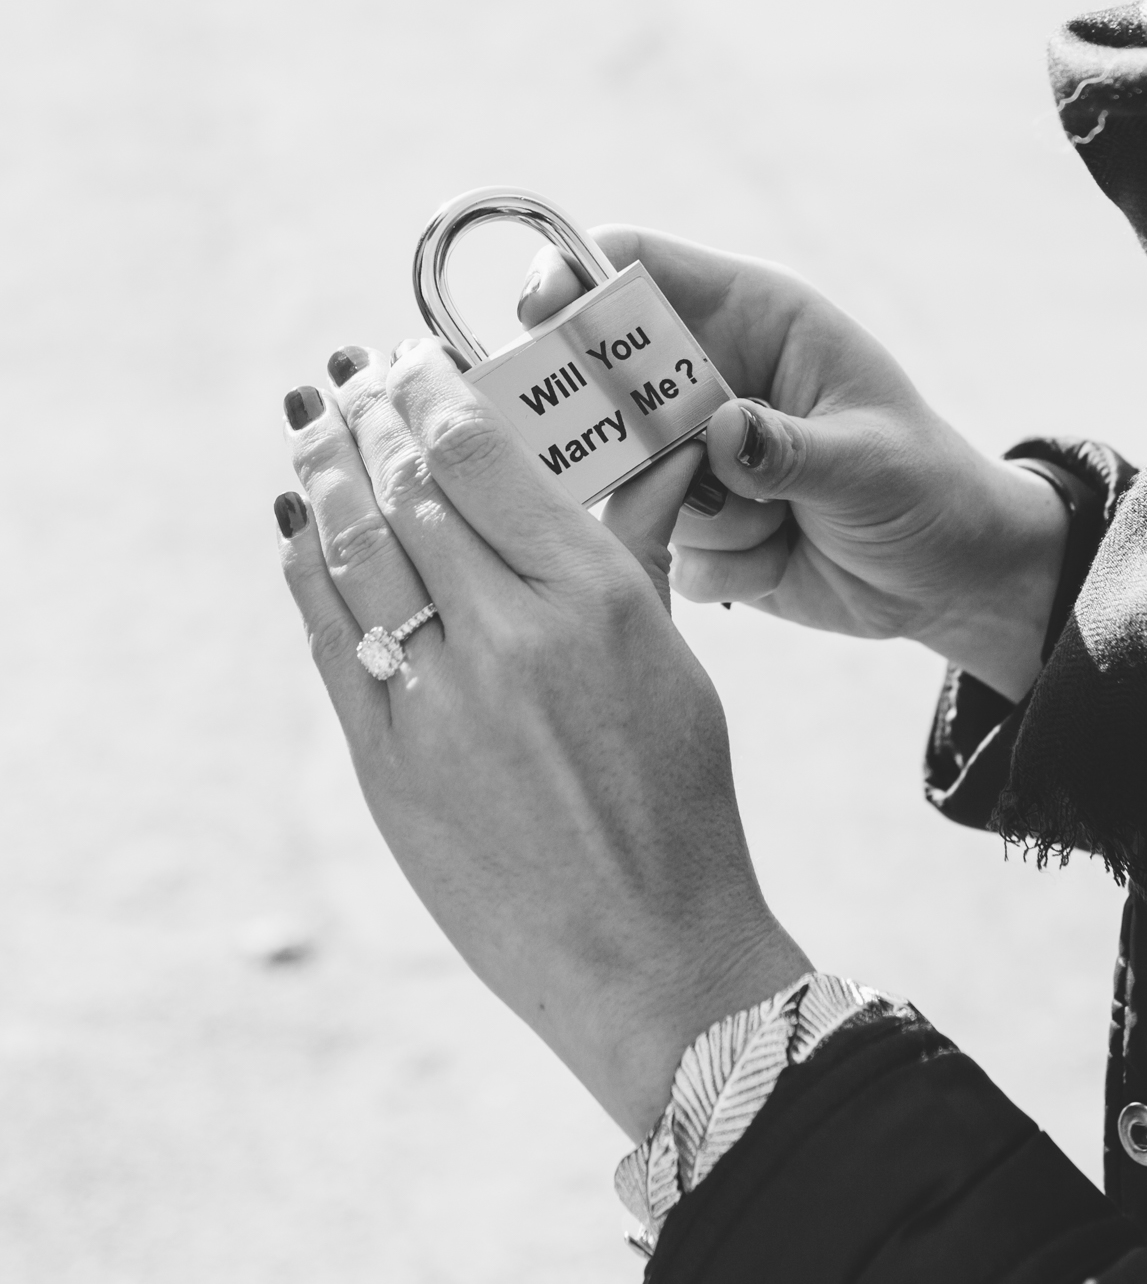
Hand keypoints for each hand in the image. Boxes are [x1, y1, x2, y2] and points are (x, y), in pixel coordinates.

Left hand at [275, 343, 808, 1139]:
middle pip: (404, 493)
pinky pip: (328, 639)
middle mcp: (506, 638)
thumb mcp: (675, 663)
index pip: (479, 461)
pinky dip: (305, 572)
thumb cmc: (680, 803)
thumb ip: (641, 551)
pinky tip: (299, 527)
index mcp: (593, 602)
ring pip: (351, 554)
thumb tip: (664, 454)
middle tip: (346, 376)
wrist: (645, 951)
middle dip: (367, 420)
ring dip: (323, 478)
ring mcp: (435, 703)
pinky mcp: (384, 763)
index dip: (431, 397)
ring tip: (311, 425)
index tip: (411, 361)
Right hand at [520, 226, 1067, 700]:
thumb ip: (789, 449)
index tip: (537, 311)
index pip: (641, 267)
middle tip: (668, 468)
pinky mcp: (693, 524)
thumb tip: (719, 434)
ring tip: (776, 523)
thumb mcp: (871, 464)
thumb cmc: (928, 491)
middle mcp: (710, 378)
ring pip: (627, 476)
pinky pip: (657, 544)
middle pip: (602, 376)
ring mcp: (694, 454)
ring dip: (694, 513)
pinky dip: (718, 562)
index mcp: (756, 319)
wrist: (949, 580)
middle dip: (614, 428)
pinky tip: (782, 557)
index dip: (578, 277)